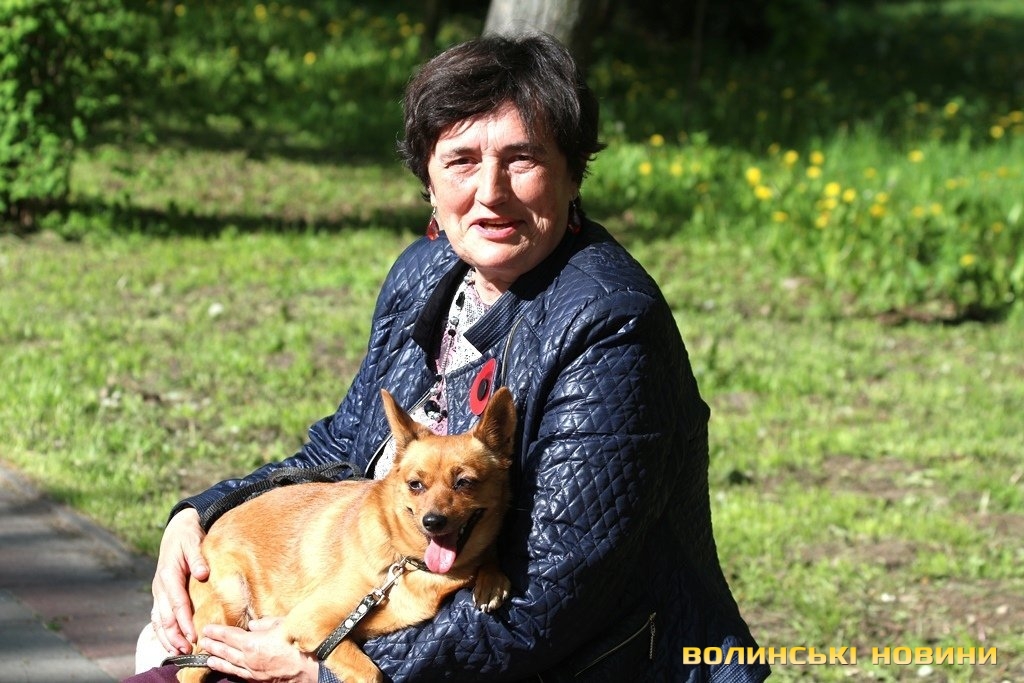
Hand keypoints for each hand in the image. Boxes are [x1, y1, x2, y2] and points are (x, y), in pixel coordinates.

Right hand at [150, 507, 208, 653]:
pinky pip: (158, 616)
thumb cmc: (187, 535)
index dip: (184, 621)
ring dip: (167, 637)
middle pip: (166, 616)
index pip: (177, 603)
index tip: (193, 635)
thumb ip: (197, 557)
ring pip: (159, 620)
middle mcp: (160, 586)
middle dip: (175, 635)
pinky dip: (162, 631)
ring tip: (178, 652)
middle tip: (187, 650)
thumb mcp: (193, 541)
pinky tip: (170, 642)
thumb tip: (202, 574)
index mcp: (168, 574)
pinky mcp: (161, 594)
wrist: (177, 529)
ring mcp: (159, 591)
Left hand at [200, 617, 319, 681]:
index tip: (207, 629)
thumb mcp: (282, 625)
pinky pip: (239, 675)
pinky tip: (226, 670)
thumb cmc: (297, 643)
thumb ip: (264, 624)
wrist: (308, 667)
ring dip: (218, 660)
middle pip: (225, 651)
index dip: (217, 632)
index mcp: (252, 643)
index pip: (229, 635)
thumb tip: (252, 625)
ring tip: (208, 658)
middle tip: (203, 641)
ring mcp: (252, 672)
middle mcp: (248, 658)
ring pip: (230, 665)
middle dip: (213, 645)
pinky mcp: (258, 681)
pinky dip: (230, 671)